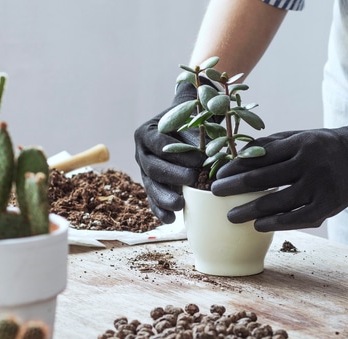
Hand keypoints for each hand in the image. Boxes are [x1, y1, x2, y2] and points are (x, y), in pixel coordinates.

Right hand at [134, 82, 204, 222]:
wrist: (183, 131)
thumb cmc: (190, 120)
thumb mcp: (192, 113)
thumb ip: (195, 112)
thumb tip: (205, 111)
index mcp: (148, 133)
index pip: (159, 143)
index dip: (178, 152)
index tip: (199, 159)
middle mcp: (142, 153)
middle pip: (153, 166)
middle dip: (173, 175)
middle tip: (193, 179)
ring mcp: (144, 171)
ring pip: (151, 186)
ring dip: (164, 197)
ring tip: (180, 205)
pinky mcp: (151, 186)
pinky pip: (152, 200)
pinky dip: (161, 210)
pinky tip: (172, 219)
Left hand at [211, 107, 347, 230]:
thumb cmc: (320, 146)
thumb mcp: (297, 137)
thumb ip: (270, 146)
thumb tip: (236, 157)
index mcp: (299, 143)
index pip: (259, 156)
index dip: (235, 167)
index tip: (217, 175)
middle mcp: (310, 163)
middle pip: (263, 179)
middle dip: (235, 188)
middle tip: (216, 194)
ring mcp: (321, 185)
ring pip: (278, 202)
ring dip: (250, 211)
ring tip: (232, 216)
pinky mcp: (329, 205)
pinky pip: (297, 218)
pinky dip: (276, 223)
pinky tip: (259, 226)